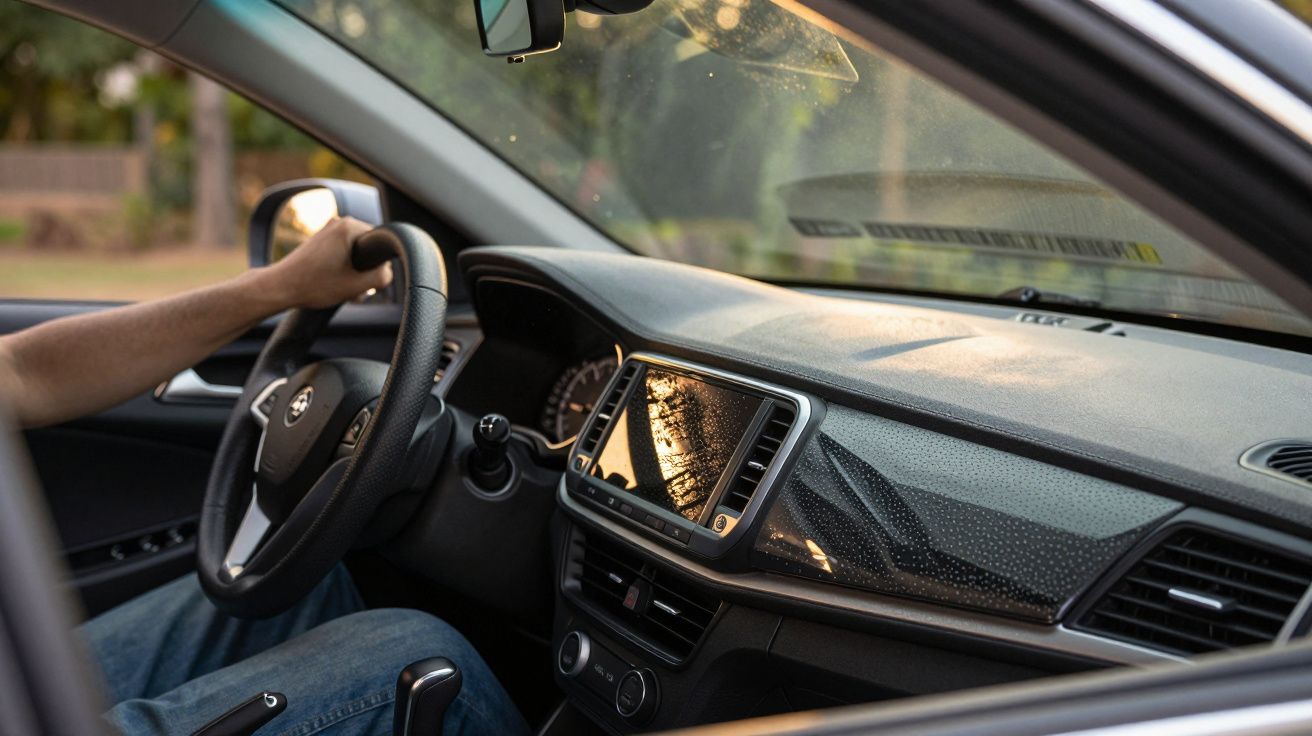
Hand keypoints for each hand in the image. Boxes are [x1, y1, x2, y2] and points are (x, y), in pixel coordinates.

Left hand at [268, 217, 393, 308]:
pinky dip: (343, 270)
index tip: (364, 282)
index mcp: (350, 227)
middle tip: (355, 290)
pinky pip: (342, 254)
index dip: (378, 268)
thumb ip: (382, 277)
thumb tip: (387, 272)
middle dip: (365, 272)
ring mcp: (328, 230)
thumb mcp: (357, 285)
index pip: (381, 246)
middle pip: (368, 250)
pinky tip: (335, 285)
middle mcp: (339, 223)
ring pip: (355, 254)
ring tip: (343, 289)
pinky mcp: (320, 241)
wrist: (281, 287)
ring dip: (354, 274)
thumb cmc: (315, 285)